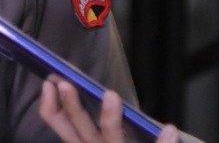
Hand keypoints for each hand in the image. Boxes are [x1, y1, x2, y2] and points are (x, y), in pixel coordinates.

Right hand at [39, 77, 179, 142]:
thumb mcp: (97, 135)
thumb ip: (86, 119)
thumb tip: (73, 85)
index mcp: (83, 142)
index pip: (58, 124)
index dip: (50, 106)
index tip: (49, 83)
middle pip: (80, 132)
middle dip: (72, 108)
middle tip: (67, 84)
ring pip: (110, 140)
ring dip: (110, 119)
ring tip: (111, 95)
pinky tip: (169, 129)